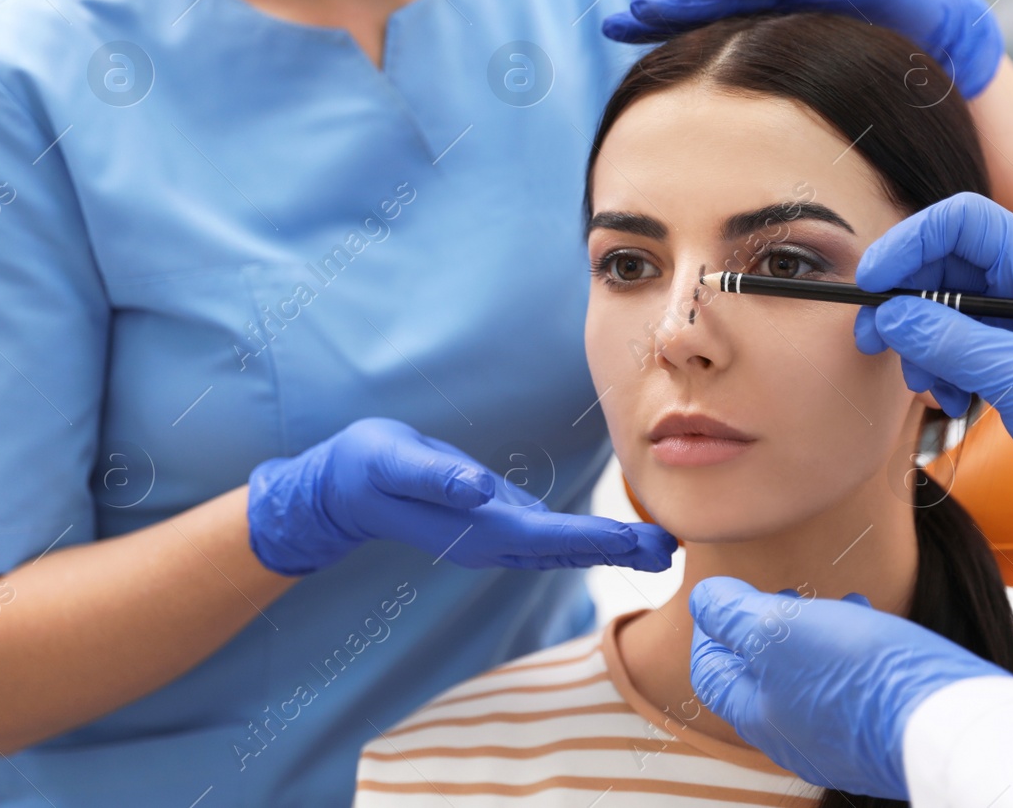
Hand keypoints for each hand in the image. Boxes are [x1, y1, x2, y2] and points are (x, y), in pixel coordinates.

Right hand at [246, 418, 676, 575]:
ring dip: (610, 548)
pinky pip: (549, 537)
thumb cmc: (364, 468)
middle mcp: (490, 541)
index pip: (547, 535)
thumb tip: (478, 488)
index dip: (596, 538)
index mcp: (474, 528)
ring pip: (561, 547)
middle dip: (619, 551)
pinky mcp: (493, 522)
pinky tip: (614, 537)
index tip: (639, 541)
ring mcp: (492, 536)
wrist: (339, 489)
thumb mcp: (392, 462)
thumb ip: (435, 476)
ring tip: (659, 548)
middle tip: (673, 551)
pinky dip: (585, 538)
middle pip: (565, 549)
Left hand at [602, 0, 1004, 96]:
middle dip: (678, 1)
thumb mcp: (809, 100)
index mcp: (767, 29)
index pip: (701, 22)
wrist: (939, 44)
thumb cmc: (868, 72)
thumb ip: (768, 121)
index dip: (658, 23)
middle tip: (633, 8)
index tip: (610, 27)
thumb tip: (723, 165)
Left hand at [688, 576, 1006, 800]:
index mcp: (759, 717)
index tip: (725, 596)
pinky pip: (847, 686)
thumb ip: (733, 614)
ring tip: (830, 600)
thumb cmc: (856, 674)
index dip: (709, 629)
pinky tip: (867, 619)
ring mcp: (837, 740)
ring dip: (809, 632)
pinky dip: (847, 648)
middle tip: (781, 592)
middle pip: (759, 677)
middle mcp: (793, 738)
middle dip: (763, 627)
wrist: (943, 722)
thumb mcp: (778, 629)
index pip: (710, 674)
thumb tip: (705, 600)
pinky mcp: (877, 730)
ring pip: (806, 677)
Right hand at [853, 193, 1012, 565]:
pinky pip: (956, 345)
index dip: (911, 241)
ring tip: (931, 390)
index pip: (965, 222)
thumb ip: (953, 343)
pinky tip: (954, 403)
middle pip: (946, 264)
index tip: (873, 282)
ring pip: (944, 308)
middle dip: (906, 303)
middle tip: (873, 342)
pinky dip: (941, 371)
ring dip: (922, 346)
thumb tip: (890, 317)